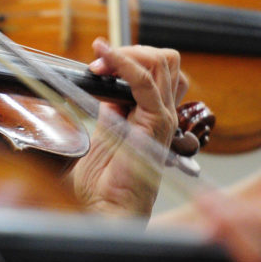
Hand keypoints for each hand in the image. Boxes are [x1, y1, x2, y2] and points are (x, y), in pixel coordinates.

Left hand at [68, 38, 186, 215]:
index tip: (96, 63)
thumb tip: (101, 85)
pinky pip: (146, 81)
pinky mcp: (156, 124)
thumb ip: (108, 109)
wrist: (106, 211)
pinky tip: (105, 58)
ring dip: (127, 53)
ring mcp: (163, 117)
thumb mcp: (102, 134)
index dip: (127, 57)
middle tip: (99, 62)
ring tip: (100, 63)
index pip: (155, 69)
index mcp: (151, 115)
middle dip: (130, 50)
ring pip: (162, 62)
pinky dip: (124, 62)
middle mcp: (163, 113)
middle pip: (164, 60)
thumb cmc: (102, 185)